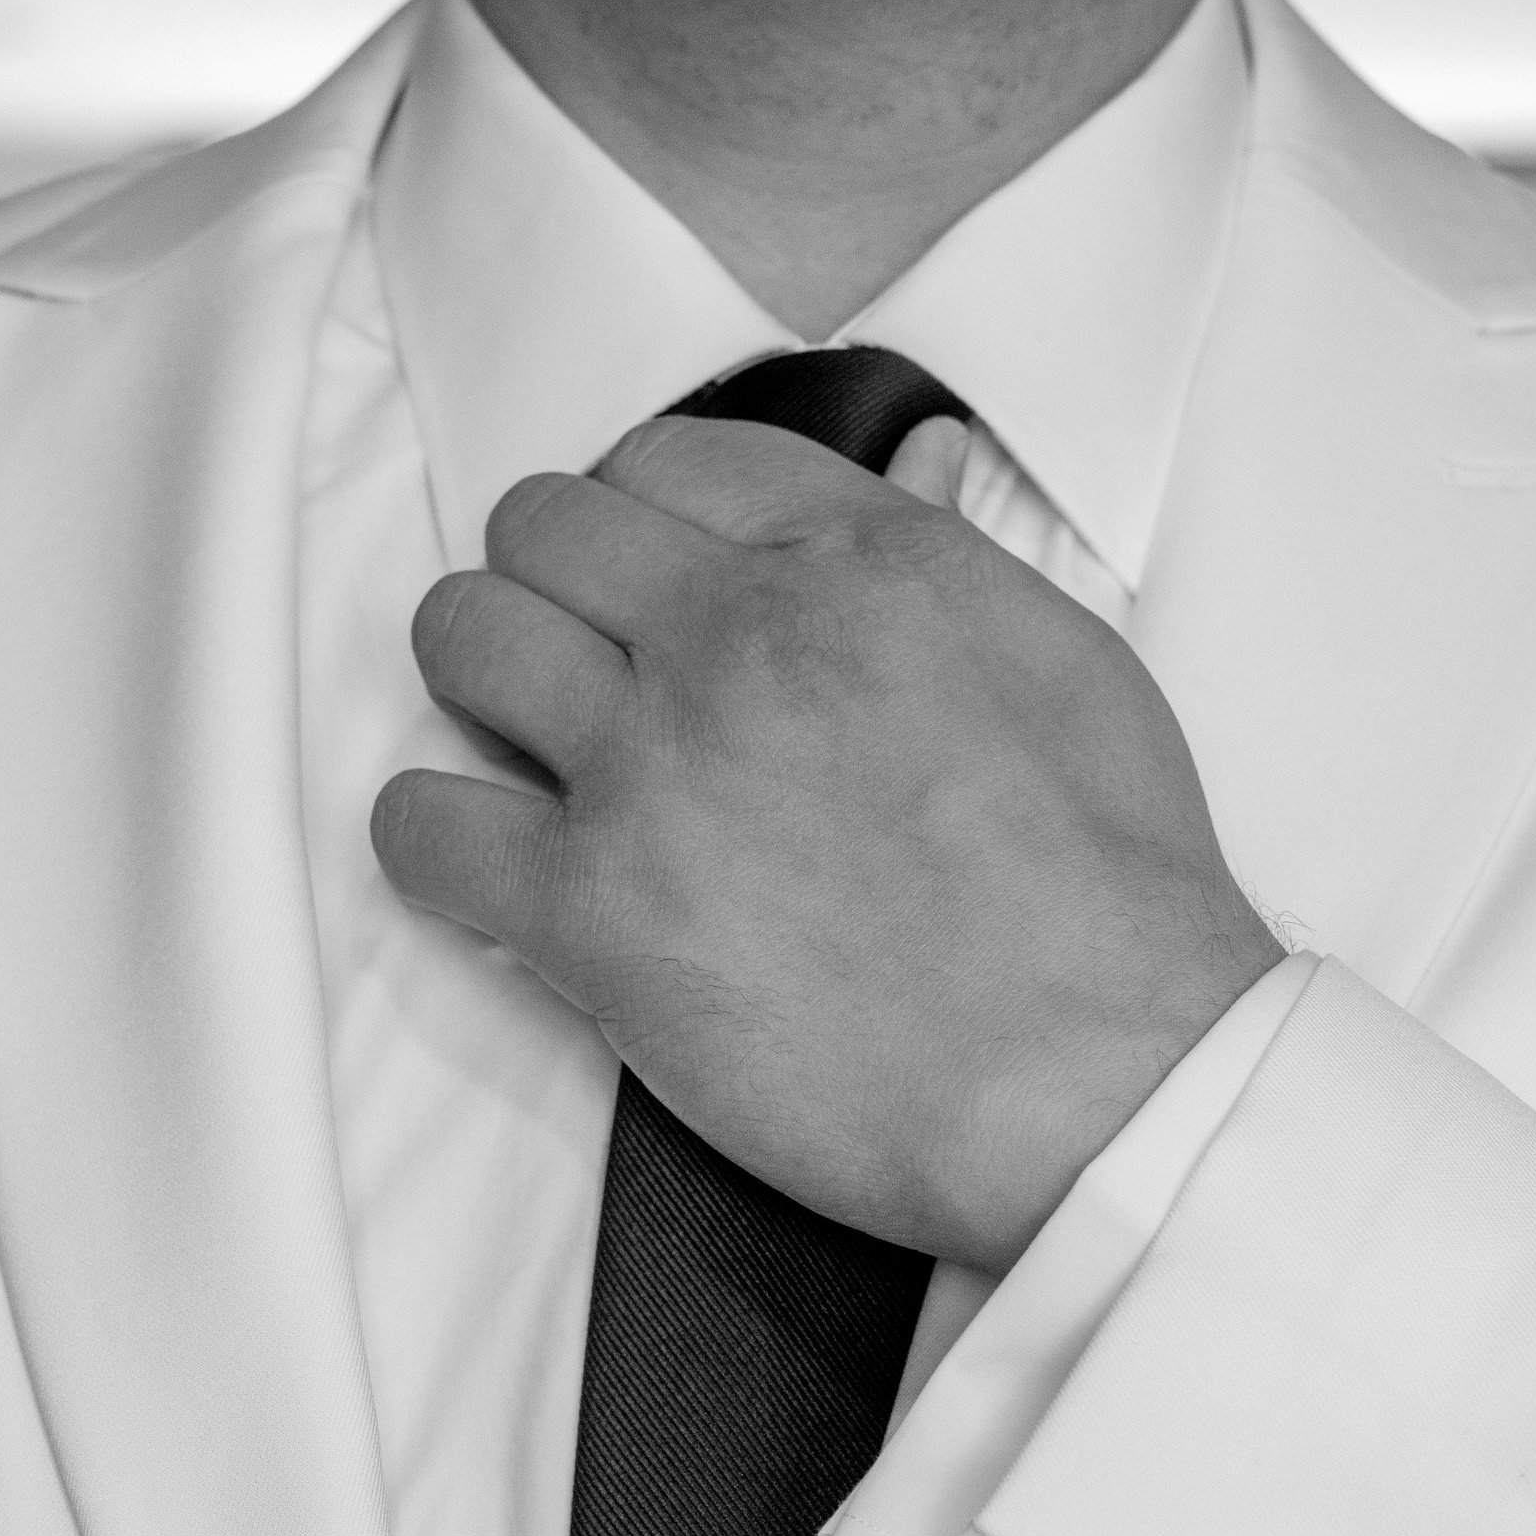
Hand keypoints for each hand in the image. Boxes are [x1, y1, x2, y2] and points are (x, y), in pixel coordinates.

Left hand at [372, 415, 1280, 1271]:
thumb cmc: (1113, 897)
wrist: (1109, 1078)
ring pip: (462, 638)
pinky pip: (421, 826)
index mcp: (863, 562)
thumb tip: (917, 457)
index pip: (673, 457)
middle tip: (585, 672)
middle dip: (551, 586)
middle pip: (544, 527)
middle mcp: (741, 635)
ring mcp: (654, 768)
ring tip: (529, 758)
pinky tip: (493, 875)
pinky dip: (435, 843)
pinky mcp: (596, 912)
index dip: (643, 517)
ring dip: (479, 687)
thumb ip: (955, 554)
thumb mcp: (1066, 662)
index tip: (651, 584)